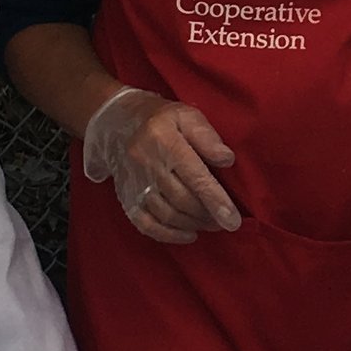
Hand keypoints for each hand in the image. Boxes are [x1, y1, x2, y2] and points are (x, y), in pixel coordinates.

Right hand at [83, 85, 240, 244]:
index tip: (233, 220)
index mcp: (165, 140)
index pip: (194, 176)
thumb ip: (207, 136)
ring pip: (167, 215)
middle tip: (226, 220)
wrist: (117, 123)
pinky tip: (188, 234)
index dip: (215, 201)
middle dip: (208, 215)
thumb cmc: (161, 119)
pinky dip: (169, 235)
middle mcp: (147, 164)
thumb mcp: (186, 115)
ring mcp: (134, 184)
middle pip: (182, 200)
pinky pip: (146, 224)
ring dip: (193, 224)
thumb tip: (227, 159)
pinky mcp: (126, 198)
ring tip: (211, 224)